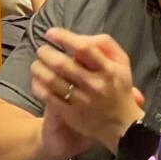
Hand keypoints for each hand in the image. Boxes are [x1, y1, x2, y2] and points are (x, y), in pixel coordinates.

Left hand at [30, 28, 141, 157]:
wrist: (124, 126)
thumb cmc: (118, 87)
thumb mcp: (121, 63)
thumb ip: (105, 45)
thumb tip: (80, 37)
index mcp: (108, 70)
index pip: (84, 48)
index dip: (63, 37)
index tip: (50, 33)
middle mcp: (95, 85)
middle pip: (62, 64)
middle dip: (46, 53)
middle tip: (42, 50)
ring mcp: (82, 101)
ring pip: (52, 80)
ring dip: (38, 68)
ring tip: (36, 64)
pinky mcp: (72, 114)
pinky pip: (48, 97)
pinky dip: (38, 85)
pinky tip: (37, 79)